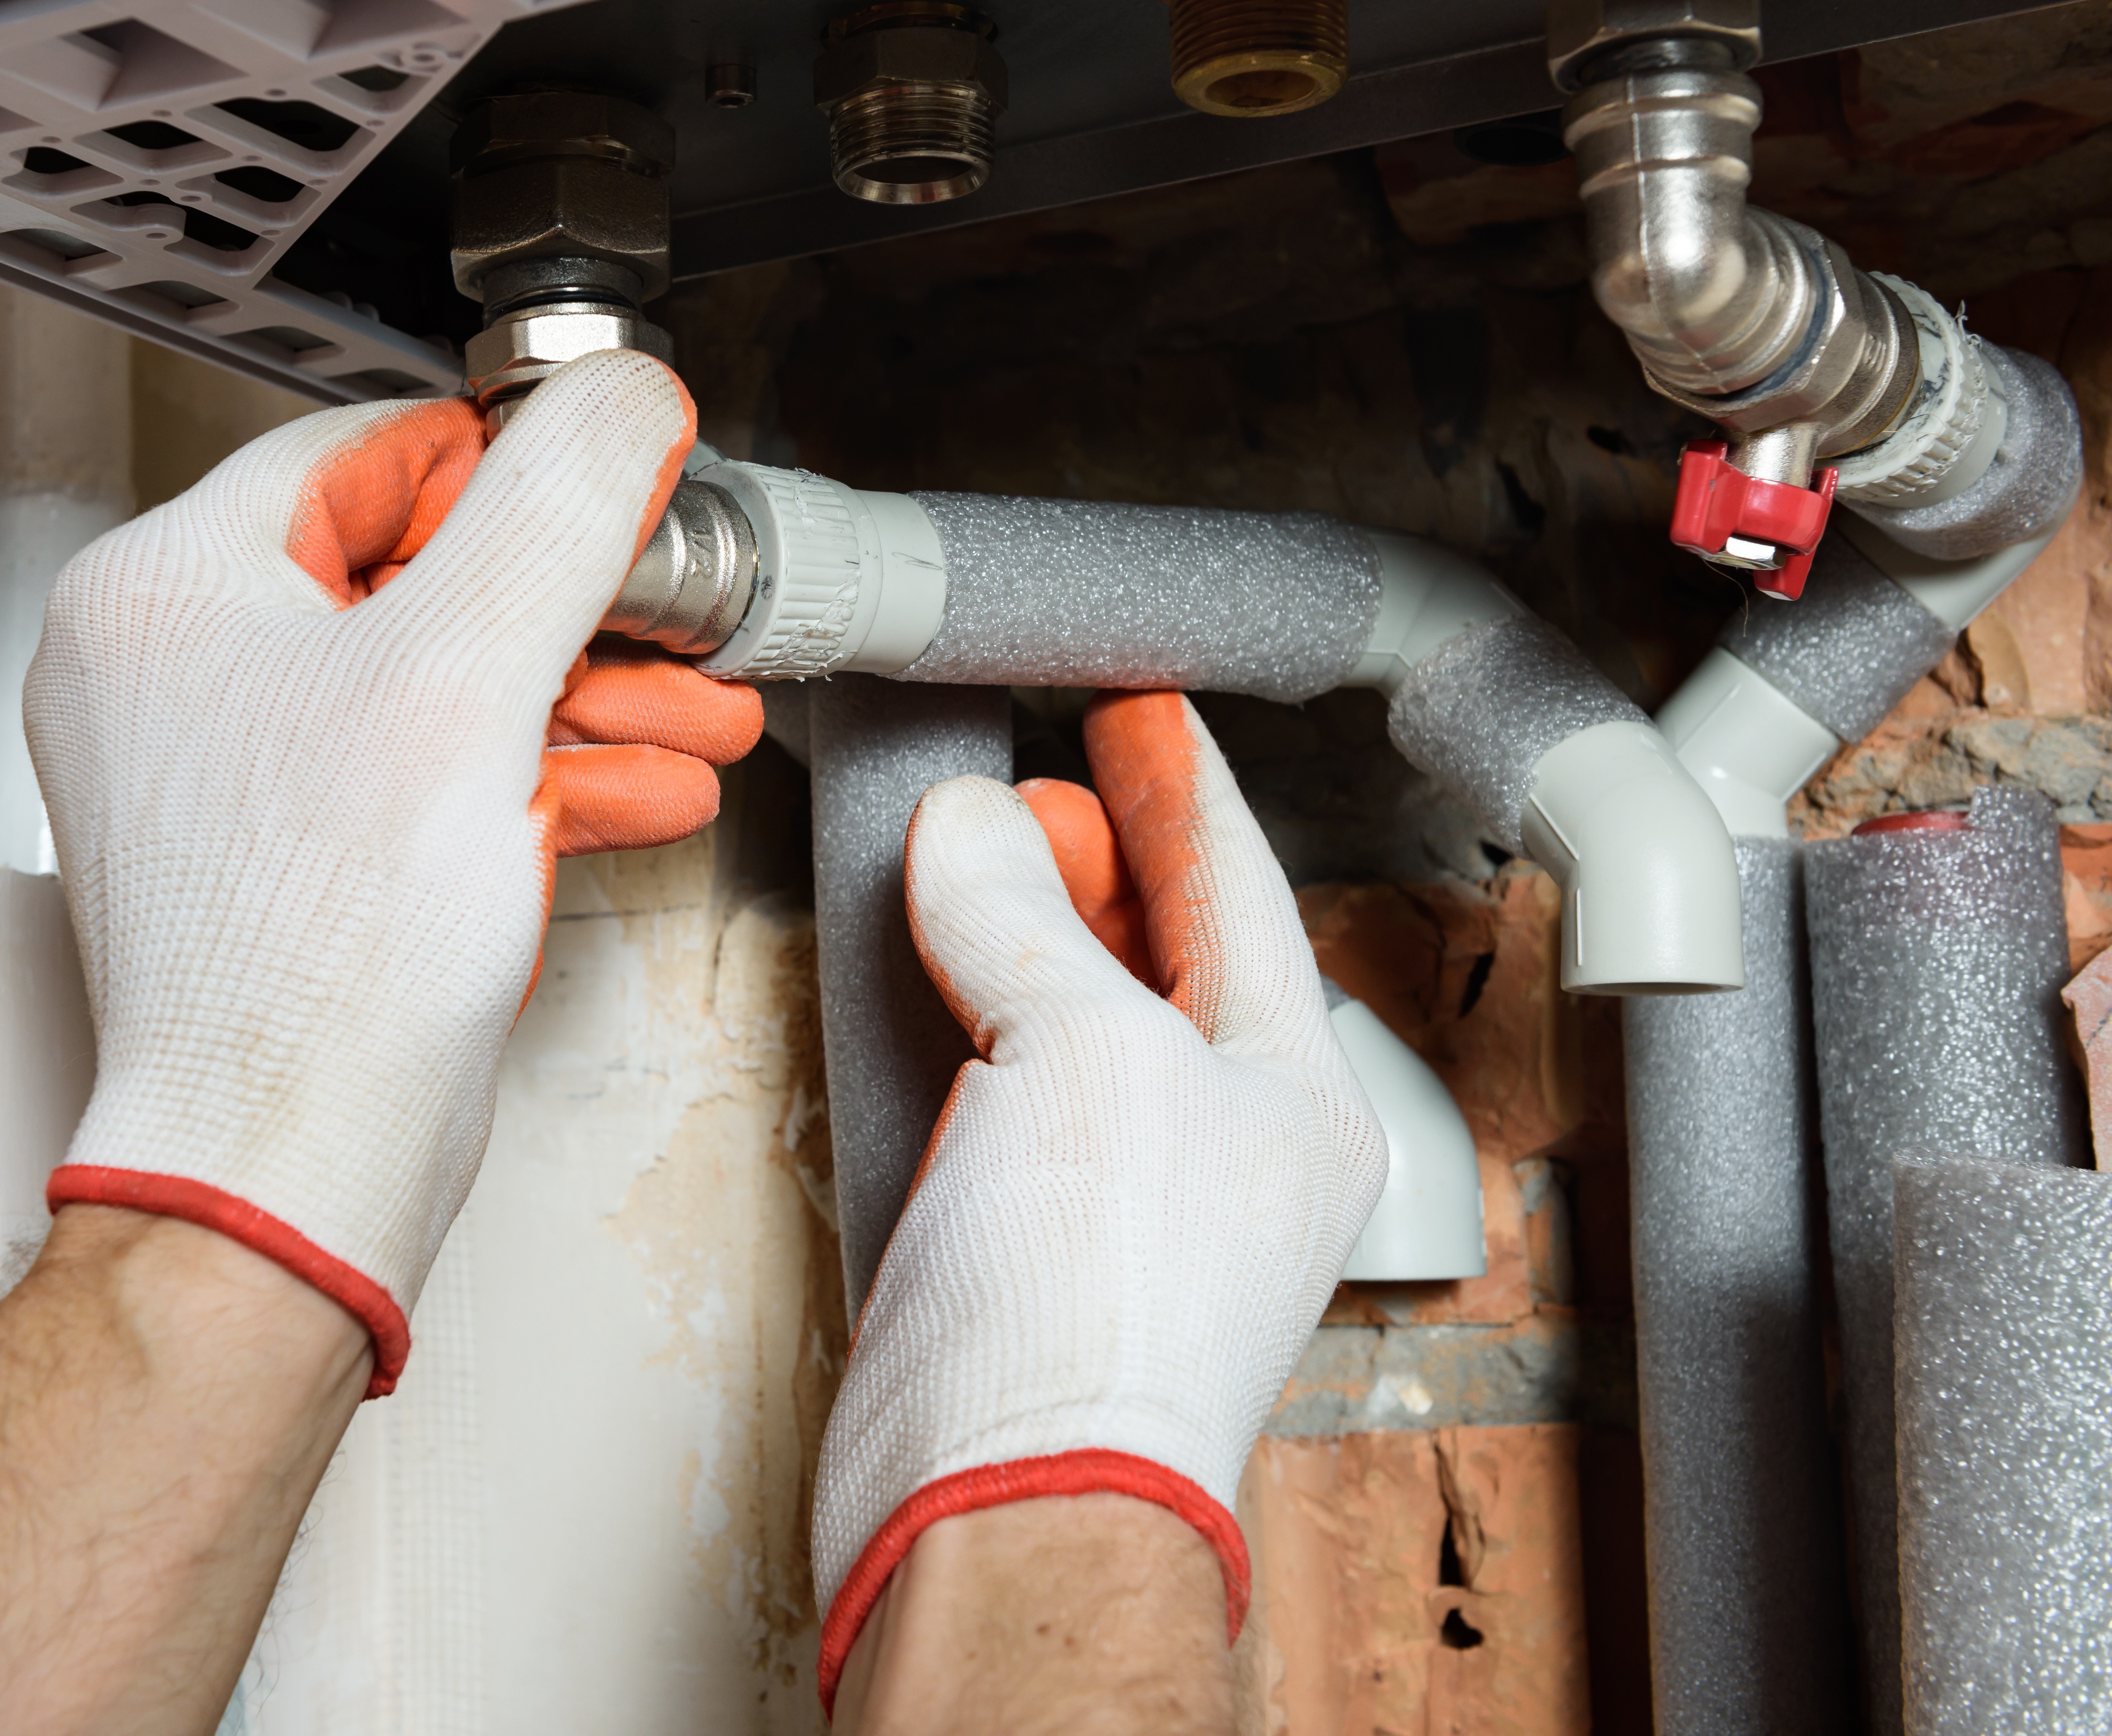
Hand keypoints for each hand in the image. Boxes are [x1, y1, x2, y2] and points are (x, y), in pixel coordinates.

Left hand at [24, 351, 759, 1394]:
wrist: (291, 1163)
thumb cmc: (324, 957)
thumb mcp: (474, 667)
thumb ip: (559, 505)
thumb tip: (617, 397)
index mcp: (160, 591)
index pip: (367, 455)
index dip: (516, 469)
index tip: (619, 483)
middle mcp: (166, 675)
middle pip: (415, 576)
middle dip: (579, 611)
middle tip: (676, 617)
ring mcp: (218, 777)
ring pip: (433, 685)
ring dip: (580, 697)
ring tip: (695, 712)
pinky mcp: (279, 862)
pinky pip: (418, 776)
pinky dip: (529, 775)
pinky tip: (638, 786)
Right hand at [812, 691, 1384, 1709]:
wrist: (998, 1499)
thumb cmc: (1096, 1317)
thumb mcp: (1083, 1052)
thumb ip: (1025, 919)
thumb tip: (972, 829)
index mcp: (1292, 1099)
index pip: (1244, 897)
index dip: (1186, 792)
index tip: (1140, 712)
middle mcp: (1213, 1146)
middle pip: (1159, 952)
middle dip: (1102, 852)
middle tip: (1045, 768)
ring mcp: (1111, 1198)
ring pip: (1068, 1016)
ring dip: (1021, 924)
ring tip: (976, 842)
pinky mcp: (1011, 1240)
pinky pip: (989, 1087)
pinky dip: (954, 1012)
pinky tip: (918, 965)